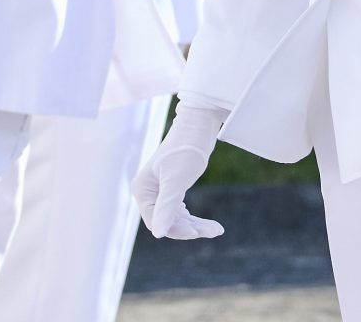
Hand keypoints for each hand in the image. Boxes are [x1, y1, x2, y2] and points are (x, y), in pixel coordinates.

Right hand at [132, 103, 225, 238]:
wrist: (199, 125)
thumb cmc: (186, 149)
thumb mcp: (176, 180)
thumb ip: (166, 207)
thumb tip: (157, 234)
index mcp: (142, 190)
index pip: (156, 222)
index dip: (176, 230)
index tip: (197, 232)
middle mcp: (148, 192)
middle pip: (167, 222)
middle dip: (190, 228)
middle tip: (216, 230)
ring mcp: (160, 190)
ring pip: (177, 219)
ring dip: (196, 225)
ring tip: (218, 229)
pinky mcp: (173, 188)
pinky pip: (181, 212)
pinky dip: (195, 218)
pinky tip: (210, 224)